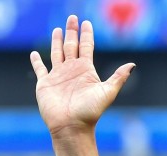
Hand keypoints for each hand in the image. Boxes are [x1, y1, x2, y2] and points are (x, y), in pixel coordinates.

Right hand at [30, 16, 135, 137]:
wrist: (71, 126)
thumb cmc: (90, 111)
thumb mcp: (107, 92)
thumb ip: (118, 77)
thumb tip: (132, 64)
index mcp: (86, 70)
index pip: (87, 47)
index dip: (87, 35)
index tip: (87, 23)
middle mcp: (72, 71)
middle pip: (71, 46)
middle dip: (72, 32)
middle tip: (72, 17)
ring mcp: (58, 76)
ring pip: (56, 53)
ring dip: (56, 42)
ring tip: (57, 29)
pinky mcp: (44, 83)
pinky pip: (40, 69)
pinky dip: (36, 61)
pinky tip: (34, 54)